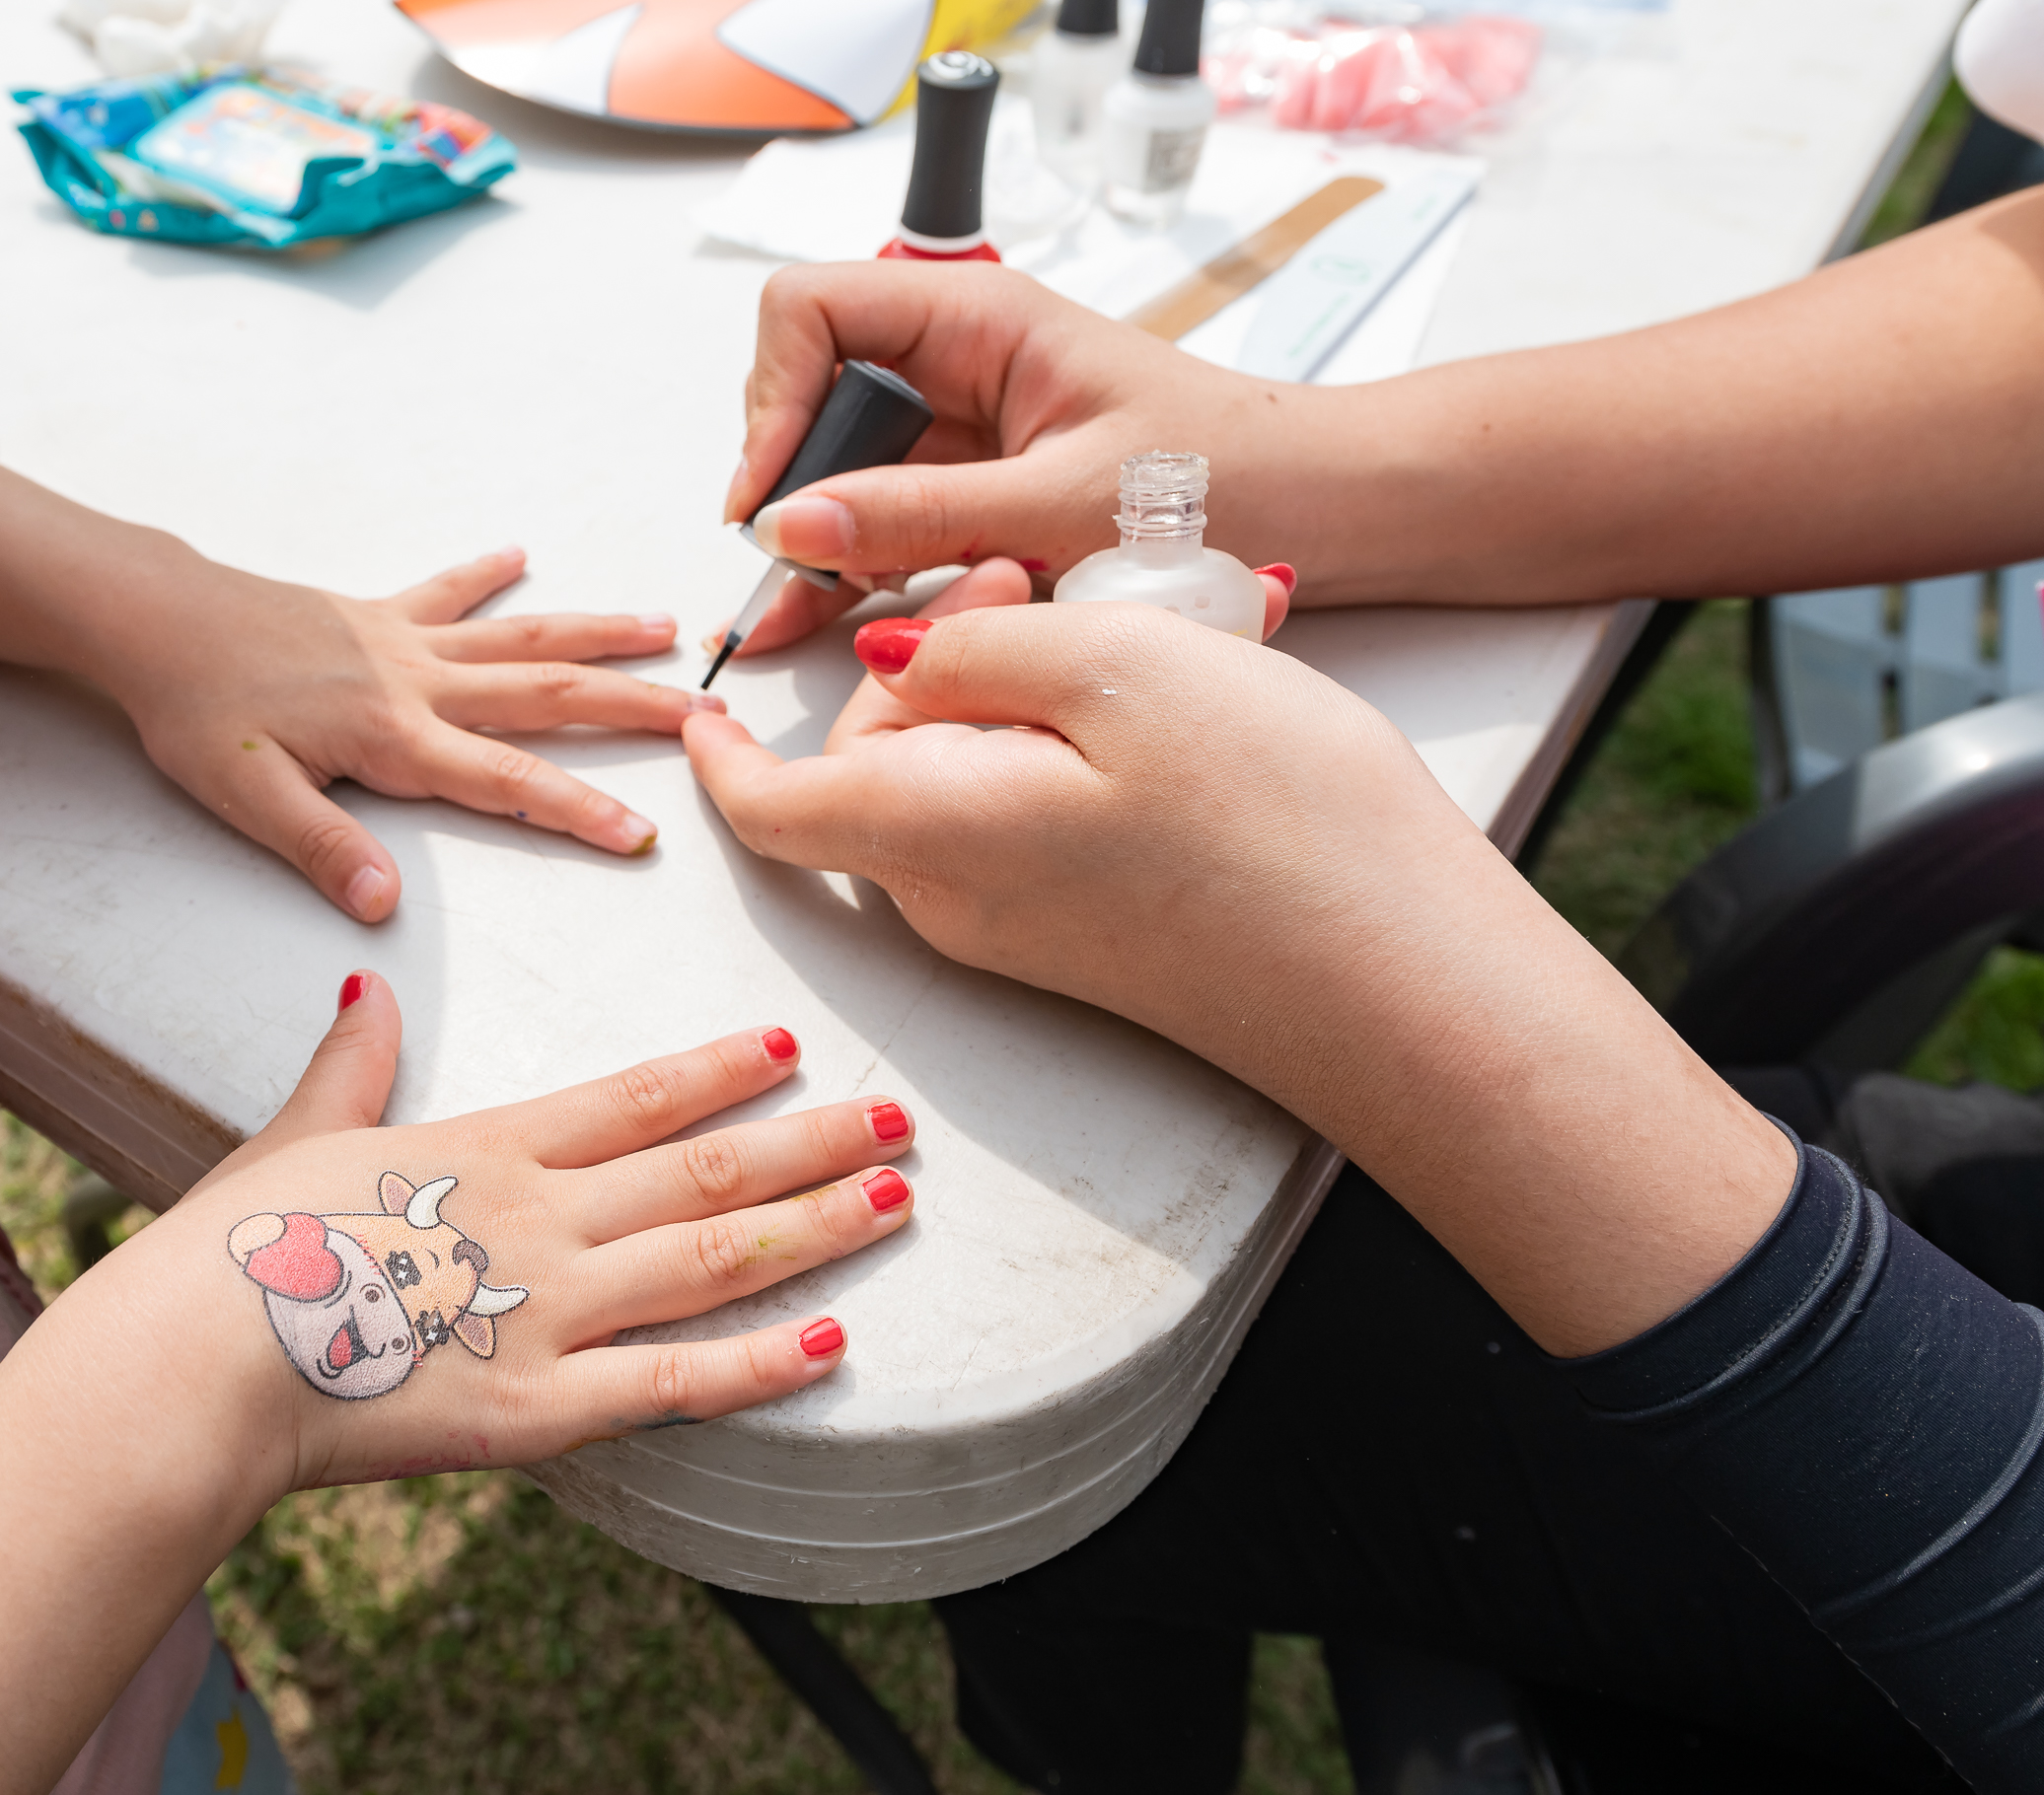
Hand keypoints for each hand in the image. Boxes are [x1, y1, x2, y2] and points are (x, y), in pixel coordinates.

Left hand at [93, 547, 722, 921]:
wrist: (152, 620)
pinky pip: (443, 591)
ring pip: (519, 634)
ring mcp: (399, 640)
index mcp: (395, 737)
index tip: (642, 834)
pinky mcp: (371, 613)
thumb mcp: (248, 799)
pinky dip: (484, 573)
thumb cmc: (193, 713)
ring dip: (594, 633)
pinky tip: (519, 553)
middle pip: (545, 694)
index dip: (576, 811)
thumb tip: (384, 908)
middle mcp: (415, 681)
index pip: (505, 782)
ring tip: (664, 629)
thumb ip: (323, 850)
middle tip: (705, 714)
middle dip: (630, 707)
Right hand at [161, 972, 917, 1489]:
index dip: (718, 1072)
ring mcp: (549, 1313)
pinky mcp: (540, 1411)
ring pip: (712, 1258)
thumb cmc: (232, 1251)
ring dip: (814, 1228)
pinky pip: (675, 1386)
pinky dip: (761, 1367)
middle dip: (809, 1143)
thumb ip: (350, 1066)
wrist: (195, 1364)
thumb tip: (363, 988)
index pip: (632, 1098)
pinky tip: (833, 1344)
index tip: (786, 1047)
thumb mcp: (294, 1136)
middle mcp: (540, 1220)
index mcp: (485, 1150)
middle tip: (896, 1120)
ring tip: (897, 1199)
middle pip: (703, 1170)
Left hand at [679, 601, 1790, 1356]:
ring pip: (977, 773)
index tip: (709, 690)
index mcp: (927, 830)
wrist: (1415, 991)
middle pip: (881, 760)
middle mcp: (958, 900)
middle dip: (942, 648)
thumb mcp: (1115, 665)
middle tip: (1048, 567)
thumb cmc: (1277, 827)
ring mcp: (1032, 927)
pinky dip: (1093, 736)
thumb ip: (975, 646)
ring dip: (1040, 681)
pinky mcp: (1101, 934)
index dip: (724, 745)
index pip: (766, 804)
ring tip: (1165, 620)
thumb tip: (898, 656)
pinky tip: (1202, 690)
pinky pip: (1050, 811)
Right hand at [714, 261, 1316, 657]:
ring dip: (814, 539)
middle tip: (784, 568)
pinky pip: (884, 519)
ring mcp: (963, 427)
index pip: (811, 312)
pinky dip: (852, 568)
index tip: (768, 498)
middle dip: (786, 482)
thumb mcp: (1061, 505)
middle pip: (810, 394)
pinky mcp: (977, 491)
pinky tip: (824, 621)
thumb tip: (791, 525)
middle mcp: (959, 360)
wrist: (1329, 515)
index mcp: (978, 317)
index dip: (771, 400)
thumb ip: (918, 515)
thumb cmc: (1233, 479)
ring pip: (839, 467)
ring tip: (794, 617)